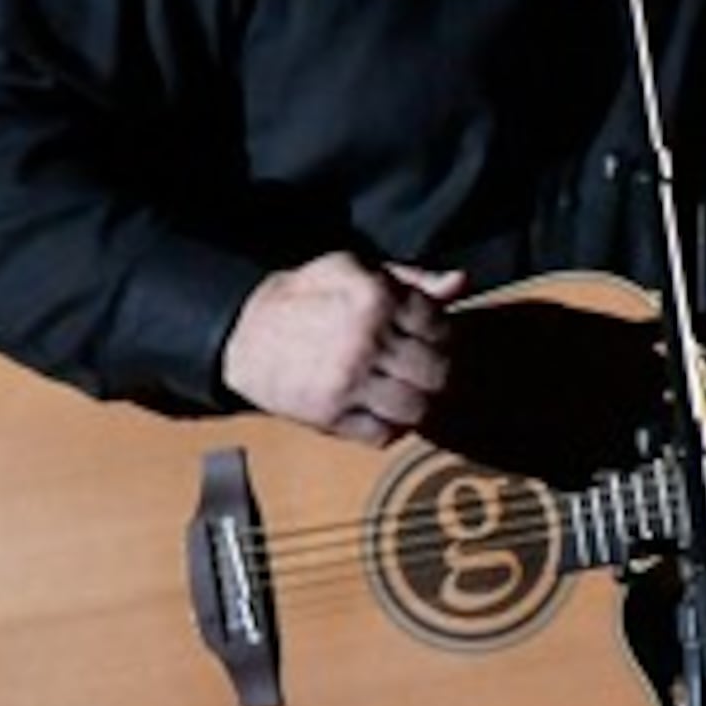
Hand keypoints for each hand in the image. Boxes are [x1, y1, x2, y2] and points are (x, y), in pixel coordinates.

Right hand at [220, 252, 466, 445]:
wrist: (246, 331)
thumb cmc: (305, 297)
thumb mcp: (355, 270)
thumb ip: (413, 278)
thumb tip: (460, 284)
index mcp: (377, 298)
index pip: (442, 329)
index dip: (445, 337)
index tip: (435, 341)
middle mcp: (367, 341)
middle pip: (437, 373)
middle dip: (438, 374)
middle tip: (428, 372)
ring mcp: (349, 381)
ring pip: (417, 409)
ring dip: (419, 405)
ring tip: (407, 393)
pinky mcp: (331, 414)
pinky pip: (383, 435)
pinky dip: (390, 428)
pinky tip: (383, 411)